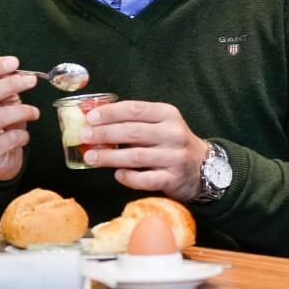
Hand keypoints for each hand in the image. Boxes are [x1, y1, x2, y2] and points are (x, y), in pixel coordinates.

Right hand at [0, 56, 39, 180]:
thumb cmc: (0, 126)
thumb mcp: (1, 102)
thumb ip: (2, 85)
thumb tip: (11, 67)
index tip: (14, 62)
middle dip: (11, 84)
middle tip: (31, 81)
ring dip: (22, 111)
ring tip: (35, 112)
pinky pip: (9, 139)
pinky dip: (22, 135)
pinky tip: (24, 135)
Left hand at [80, 100, 208, 200]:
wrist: (204, 168)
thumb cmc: (171, 142)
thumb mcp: (160, 123)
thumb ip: (133, 120)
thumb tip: (94, 119)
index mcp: (168, 114)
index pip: (135, 109)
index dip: (110, 113)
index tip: (90, 118)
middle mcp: (173, 134)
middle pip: (133, 132)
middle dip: (104, 134)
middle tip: (84, 136)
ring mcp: (175, 157)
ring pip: (136, 156)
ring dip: (109, 157)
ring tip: (90, 157)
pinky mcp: (174, 179)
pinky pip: (145, 179)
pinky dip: (128, 177)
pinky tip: (117, 174)